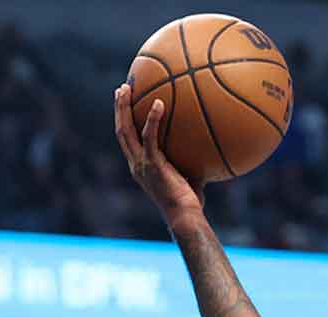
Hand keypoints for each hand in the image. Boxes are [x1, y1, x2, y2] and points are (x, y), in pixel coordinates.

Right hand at [113, 84, 205, 220]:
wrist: (184, 216)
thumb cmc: (190, 203)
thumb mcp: (190, 177)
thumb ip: (192, 161)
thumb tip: (209, 146)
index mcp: (141, 167)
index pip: (128, 141)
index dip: (125, 122)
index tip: (126, 105)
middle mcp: (136, 165)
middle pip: (121, 132)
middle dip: (119, 109)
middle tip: (121, 90)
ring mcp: (141, 165)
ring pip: (125, 131)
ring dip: (124, 108)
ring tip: (126, 88)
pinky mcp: (152, 164)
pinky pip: (150, 137)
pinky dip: (153, 119)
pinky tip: (160, 102)